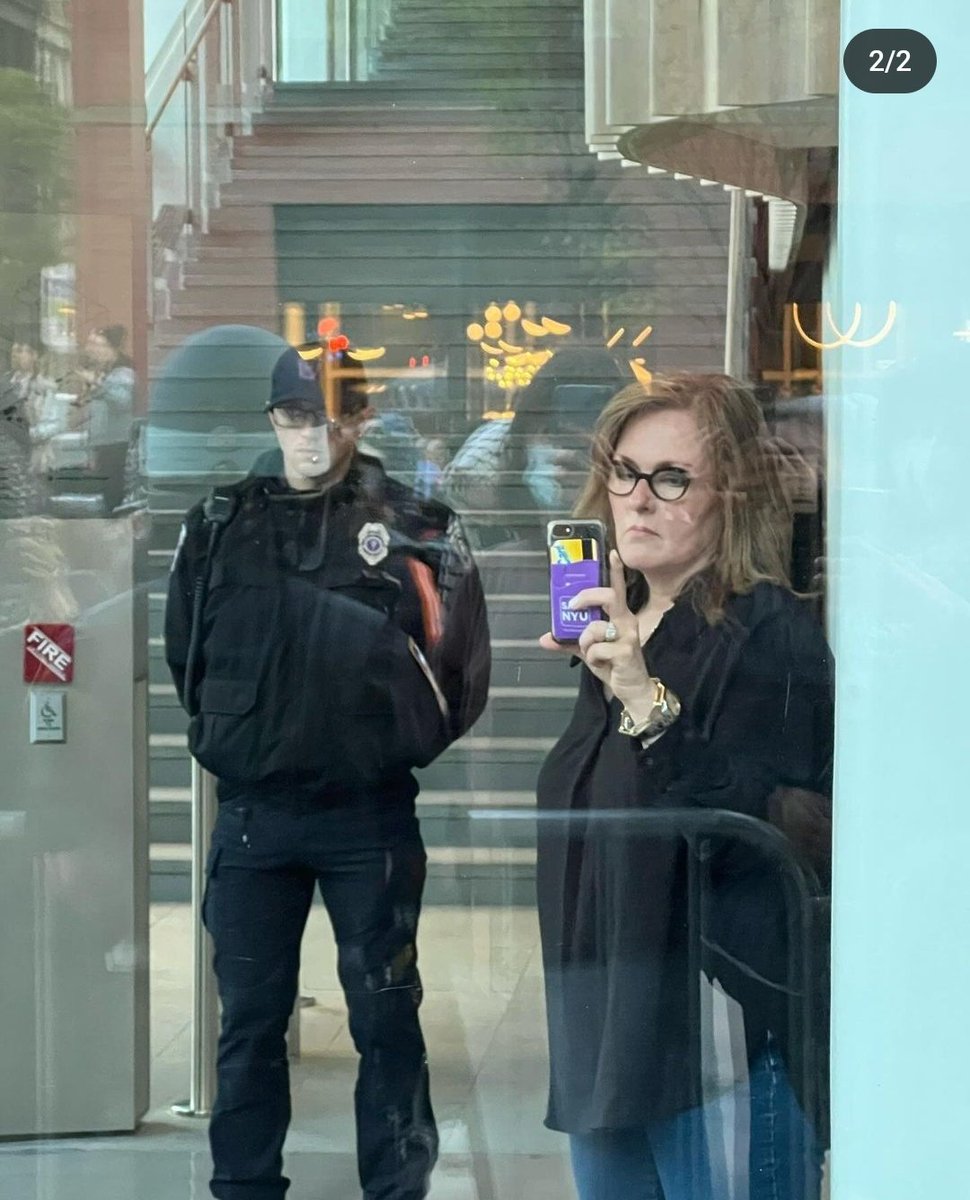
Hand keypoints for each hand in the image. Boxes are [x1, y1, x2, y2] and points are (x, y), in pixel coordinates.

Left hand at [539, 550, 654, 708]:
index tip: (611, 552)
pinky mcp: (626, 652)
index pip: (618, 589)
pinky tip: (604, 665)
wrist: (633, 690)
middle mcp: (627, 621)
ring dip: (585, 642)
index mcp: (619, 617)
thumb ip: (568, 641)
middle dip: (587, 597)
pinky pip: (596, 650)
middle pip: (609, 597)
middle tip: (572, 605)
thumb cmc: (614, 664)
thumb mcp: (589, 650)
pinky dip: (593, 659)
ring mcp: (628, 636)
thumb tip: (544, 639)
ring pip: (594, 628)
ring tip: (593, 654)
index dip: (615, 570)